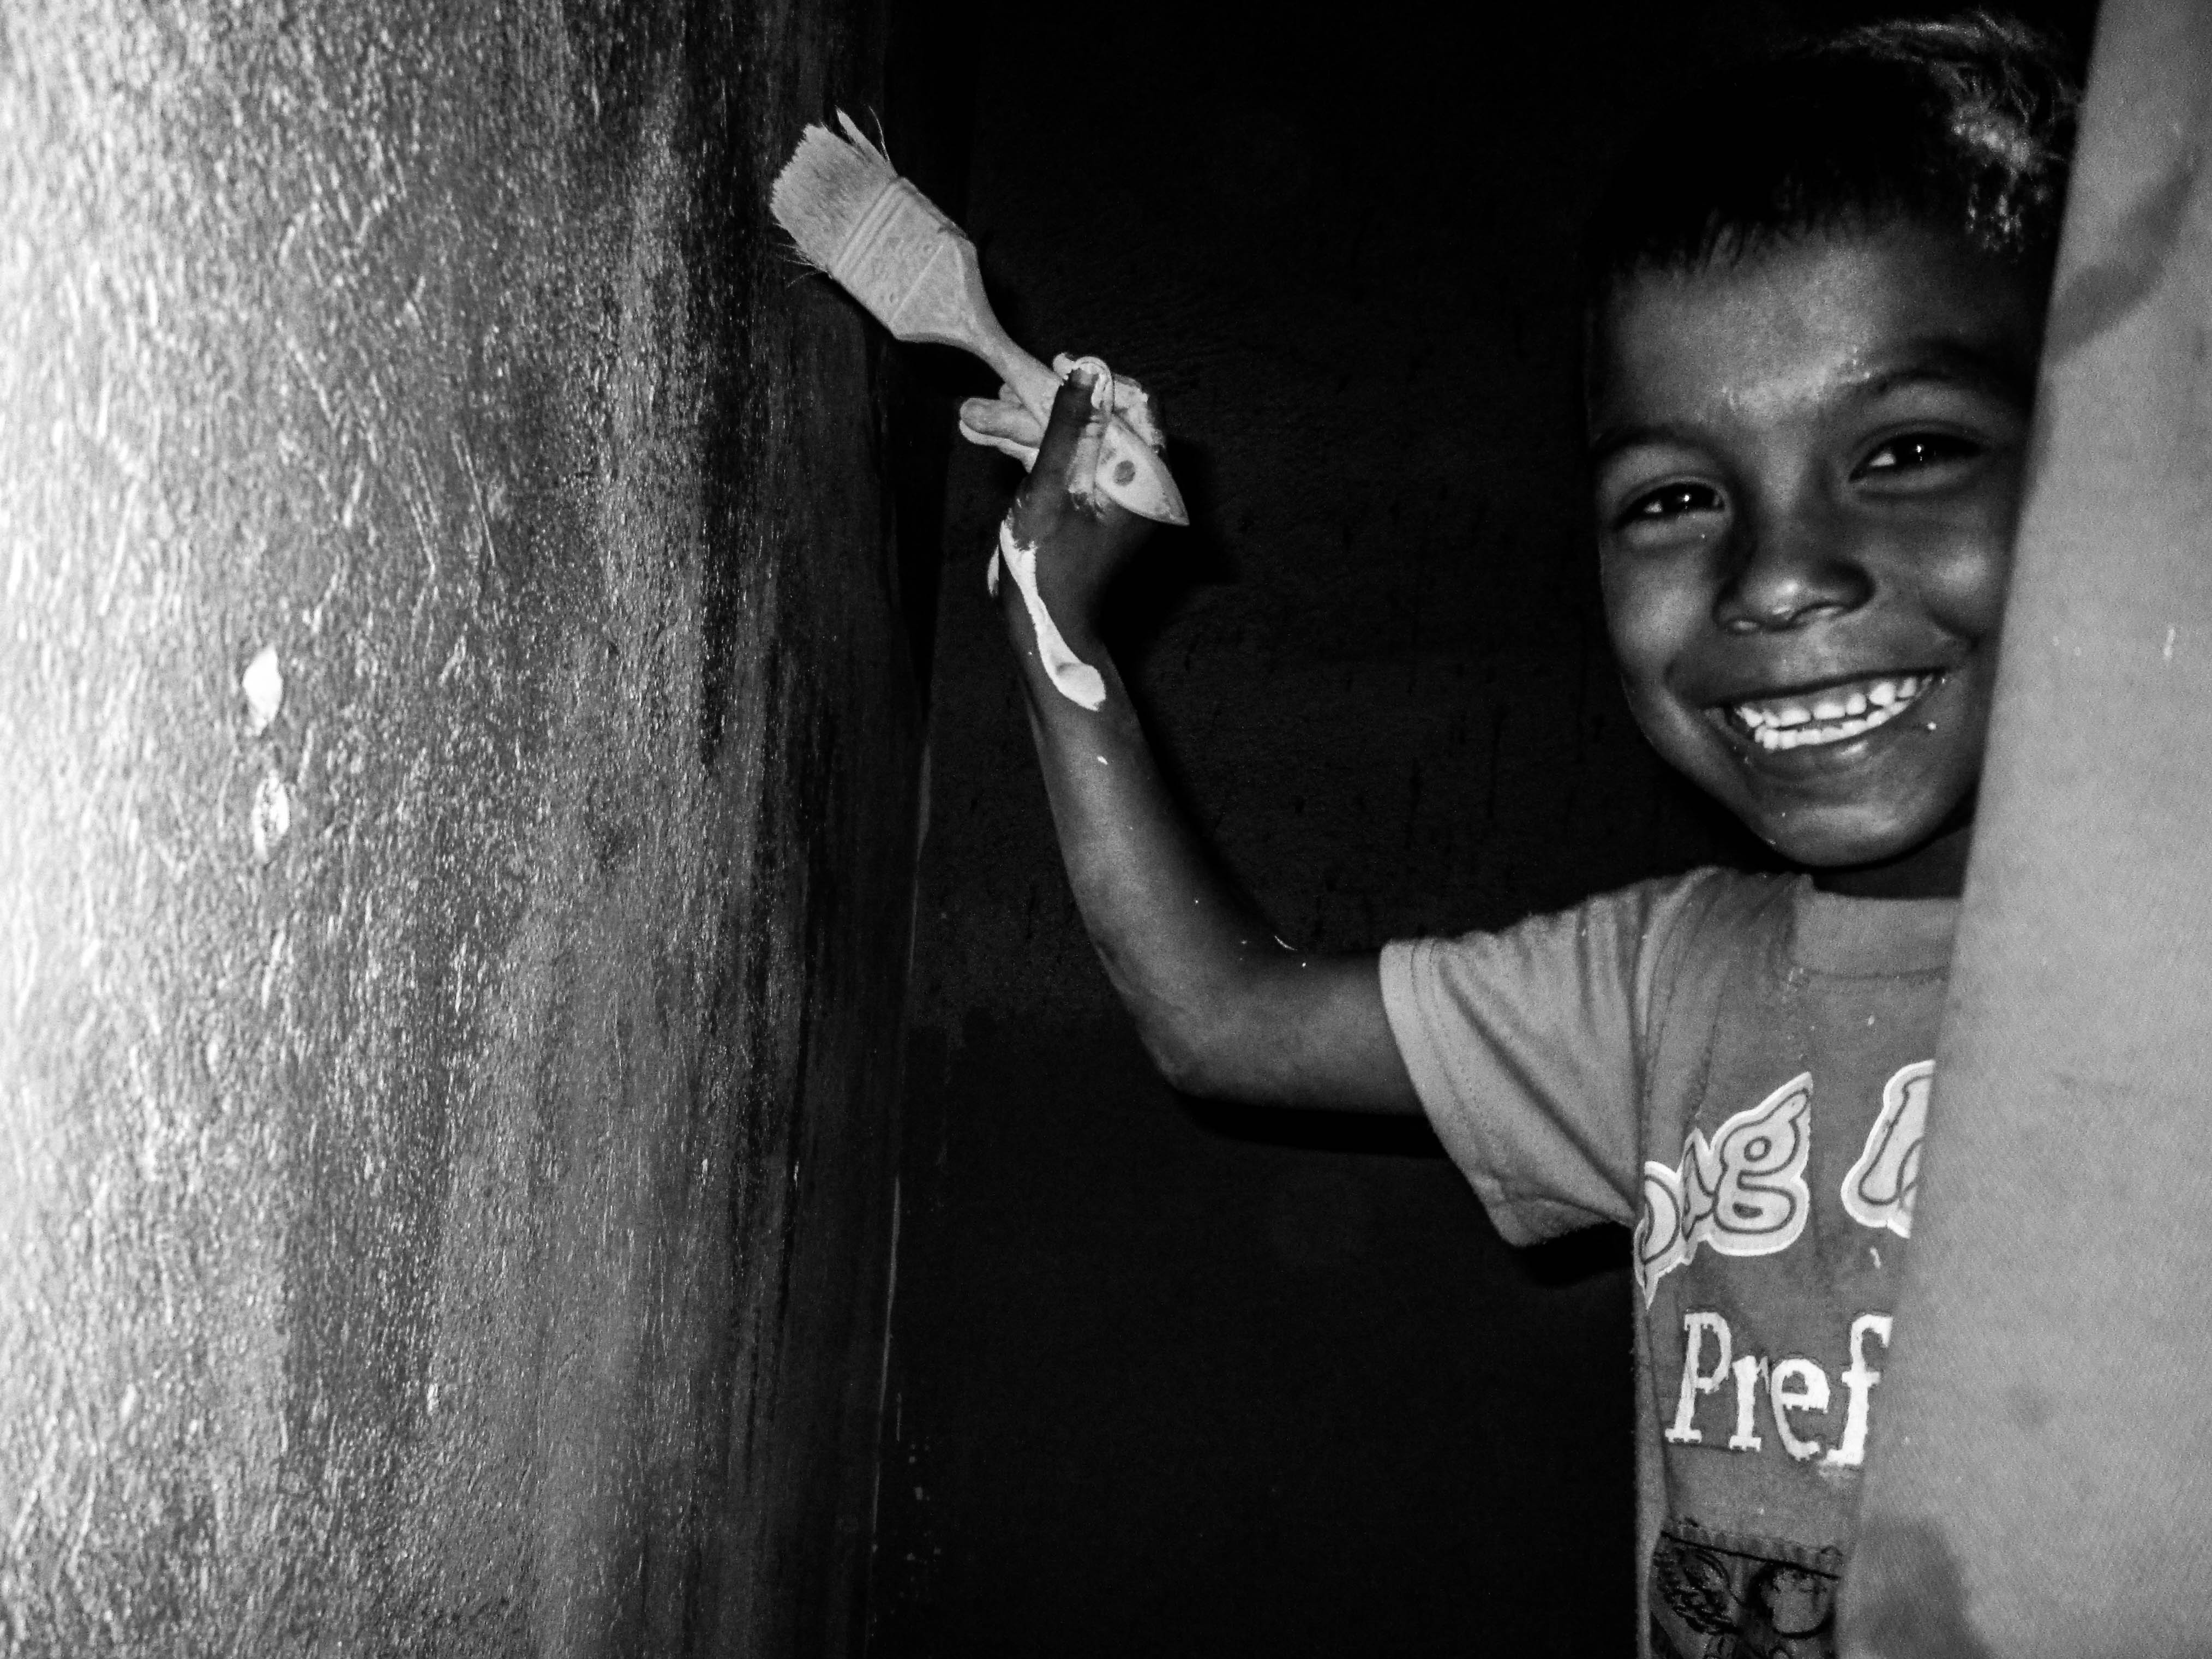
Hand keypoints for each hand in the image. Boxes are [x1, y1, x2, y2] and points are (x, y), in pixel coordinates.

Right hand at [988, 361, 1158, 643]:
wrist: (1045, 627)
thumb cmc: (1048, 567)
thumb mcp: (1050, 488)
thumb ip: (1067, 426)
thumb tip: (1087, 370)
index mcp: (1145, 478)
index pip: (1138, 405)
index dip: (1096, 380)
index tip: (1055, 365)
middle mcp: (1138, 484)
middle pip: (1095, 423)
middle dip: (1039, 407)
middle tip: (993, 394)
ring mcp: (1113, 497)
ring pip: (1072, 444)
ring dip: (1023, 430)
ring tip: (973, 417)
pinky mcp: (1090, 509)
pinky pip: (1065, 469)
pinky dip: (1029, 455)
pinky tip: (987, 439)